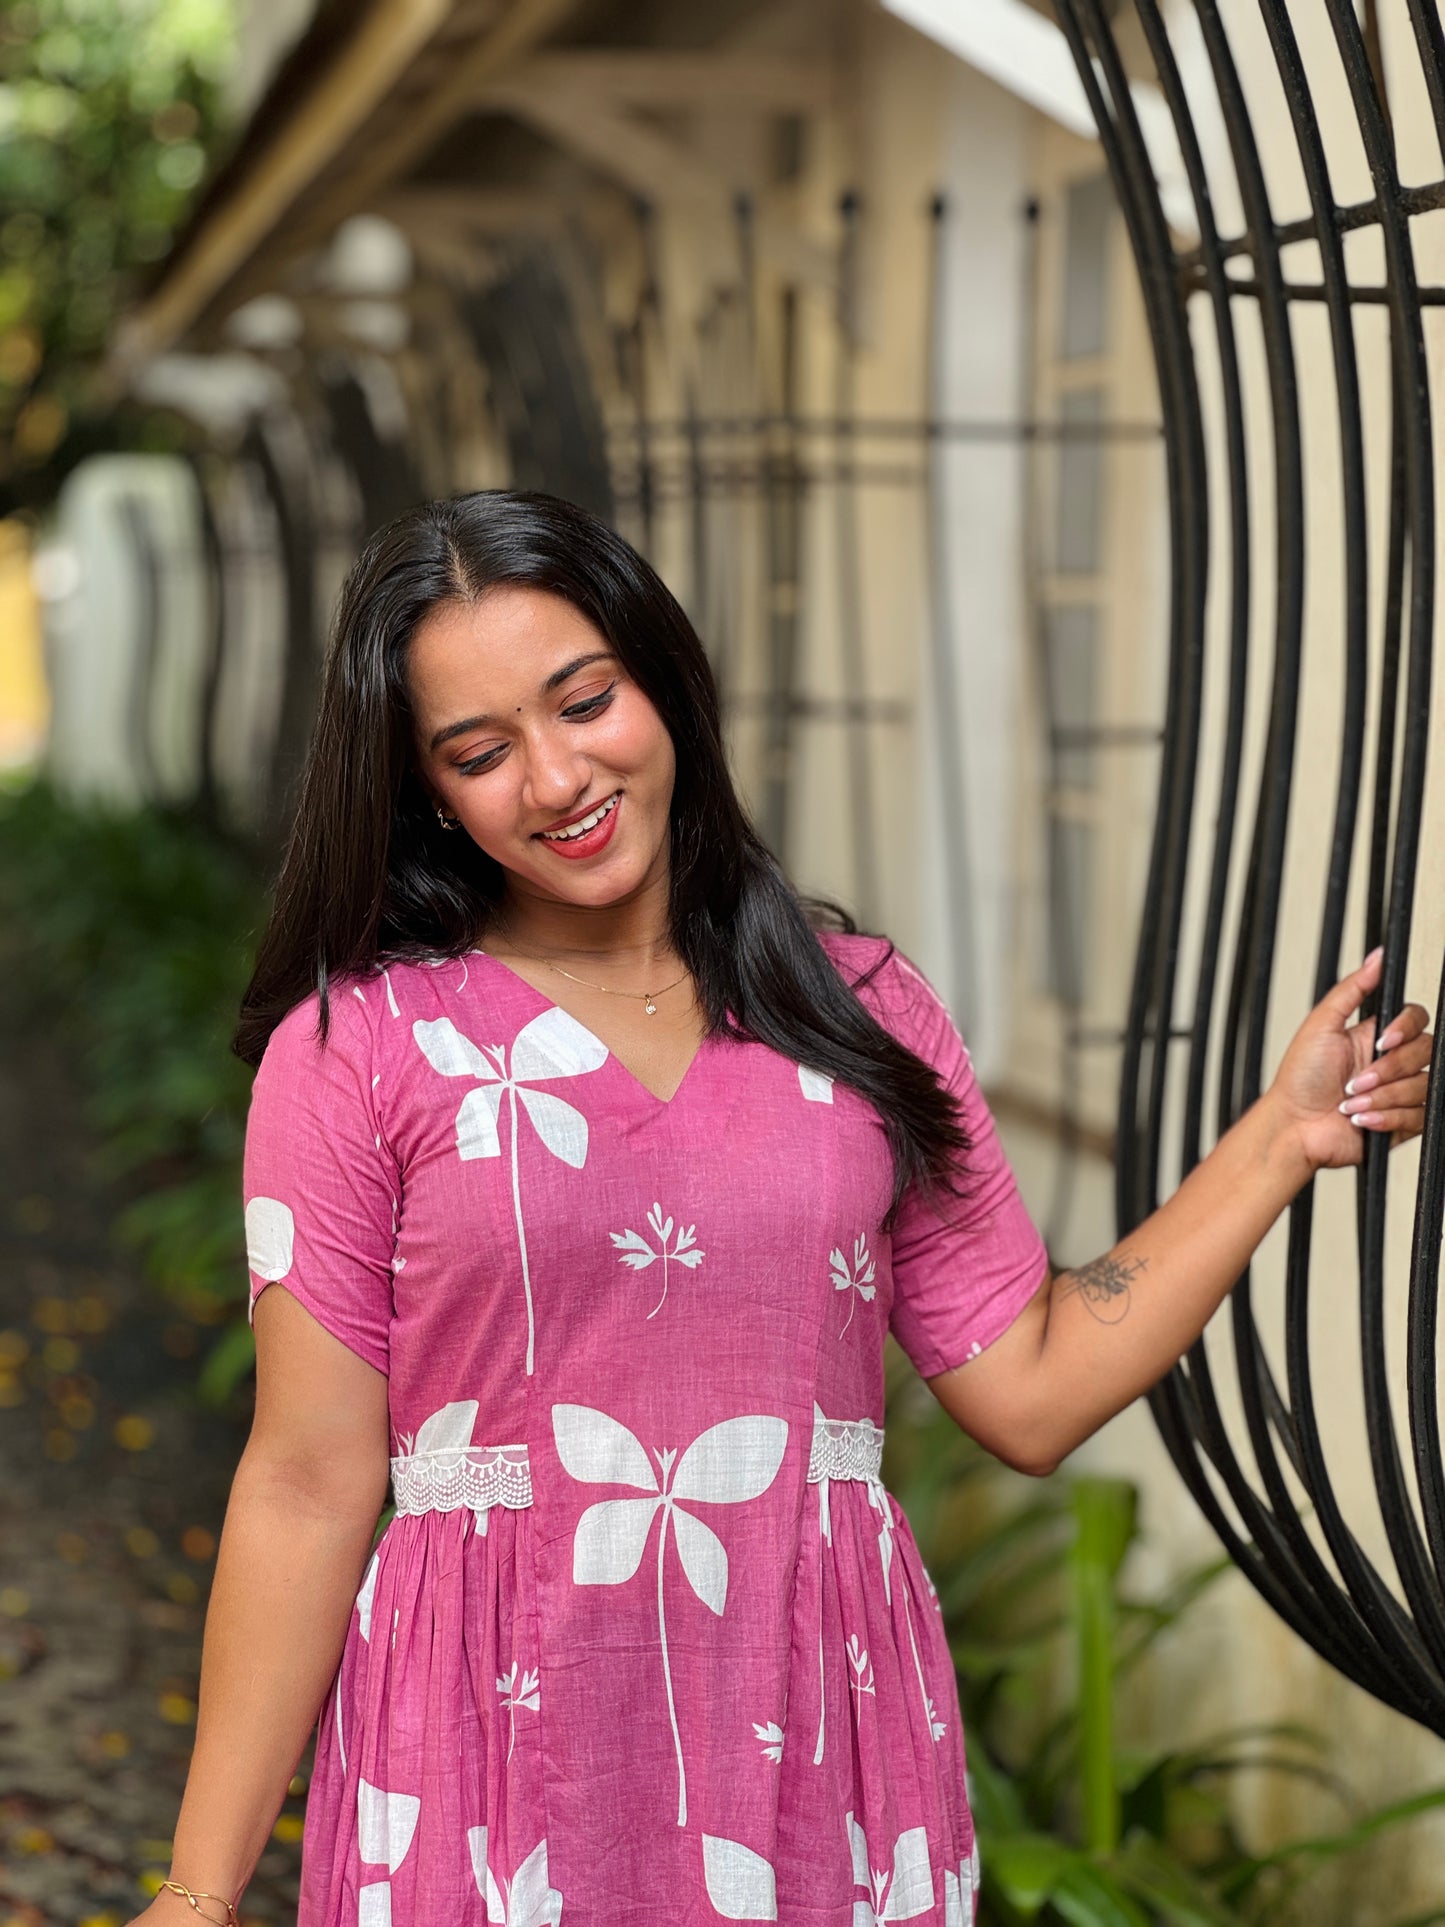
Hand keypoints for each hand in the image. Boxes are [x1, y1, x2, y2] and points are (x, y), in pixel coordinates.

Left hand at [1266, 946, 1432, 1171]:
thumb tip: (1378, 956)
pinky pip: (1419, 1116)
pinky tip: (1361, 1120)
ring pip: (1423, 1086)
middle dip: (1387, 1069)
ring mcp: (1399, 1092)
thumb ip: (1353, 988)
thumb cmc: (1299, 1078)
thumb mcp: (1321, 1024)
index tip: (1382, 1040)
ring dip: (1382, 1097)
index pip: (1416, 1019)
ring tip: (1350, 1103)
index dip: (1406, 1028)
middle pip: (1426, 1051)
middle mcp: (1391, 1062)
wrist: (1294, 1127)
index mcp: (1375, 1037)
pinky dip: (1387, 1117)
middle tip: (1354, 1081)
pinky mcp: (1403, 1122)